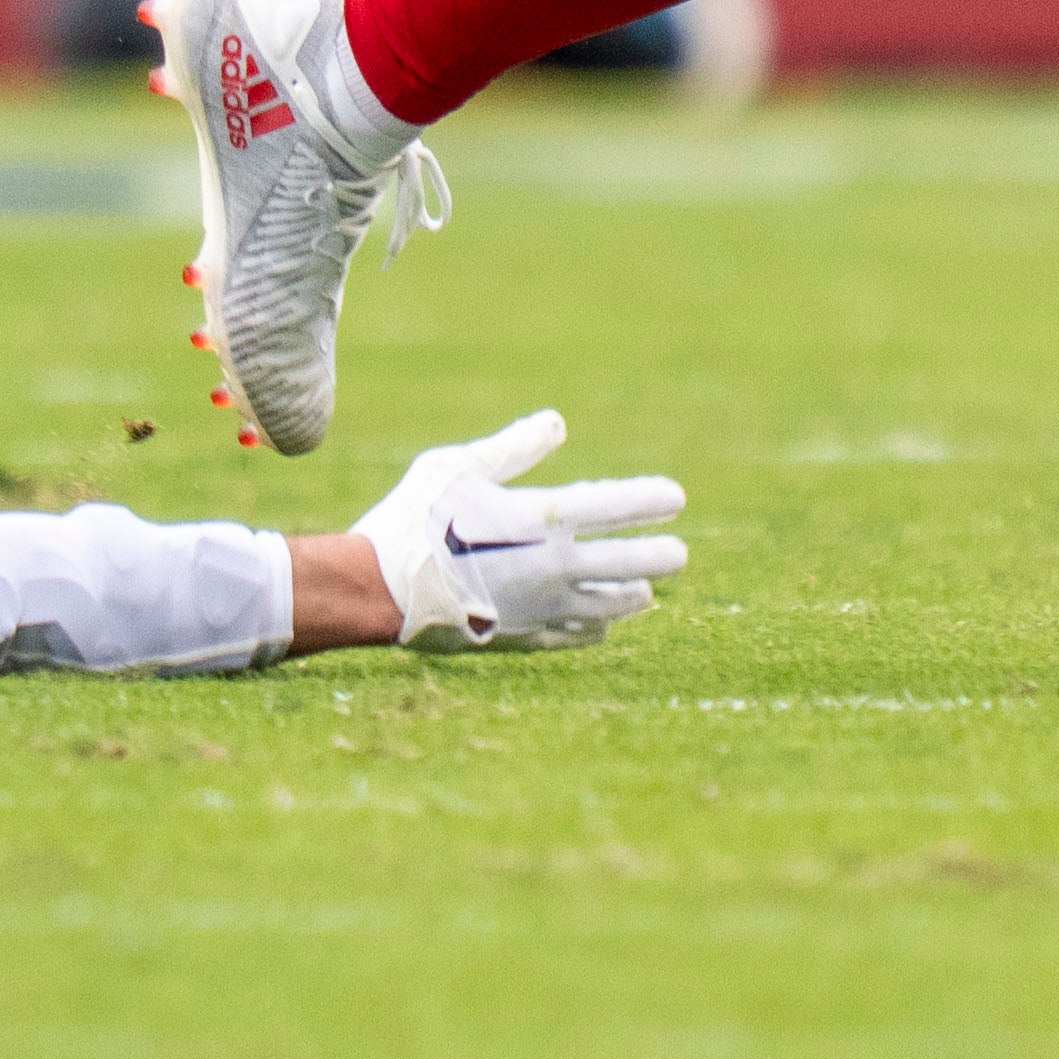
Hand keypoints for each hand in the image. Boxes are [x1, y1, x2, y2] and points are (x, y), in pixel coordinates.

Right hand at [348, 410, 686, 652]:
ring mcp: (544, 607)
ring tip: (643, 591)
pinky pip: (576, 635)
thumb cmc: (415, 518)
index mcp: (544, 517)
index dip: (650, 500)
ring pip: (611, 607)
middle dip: (660, 557)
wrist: (380, 588)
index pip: (616, 506)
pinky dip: (594, 626)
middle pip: (630, 564)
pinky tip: (599, 623)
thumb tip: (556, 422)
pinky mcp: (525, 636)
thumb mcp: (458, 467)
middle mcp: (556, 565)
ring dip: (632, 596)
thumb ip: (513, 448)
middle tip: (678, 555)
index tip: (675, 498)